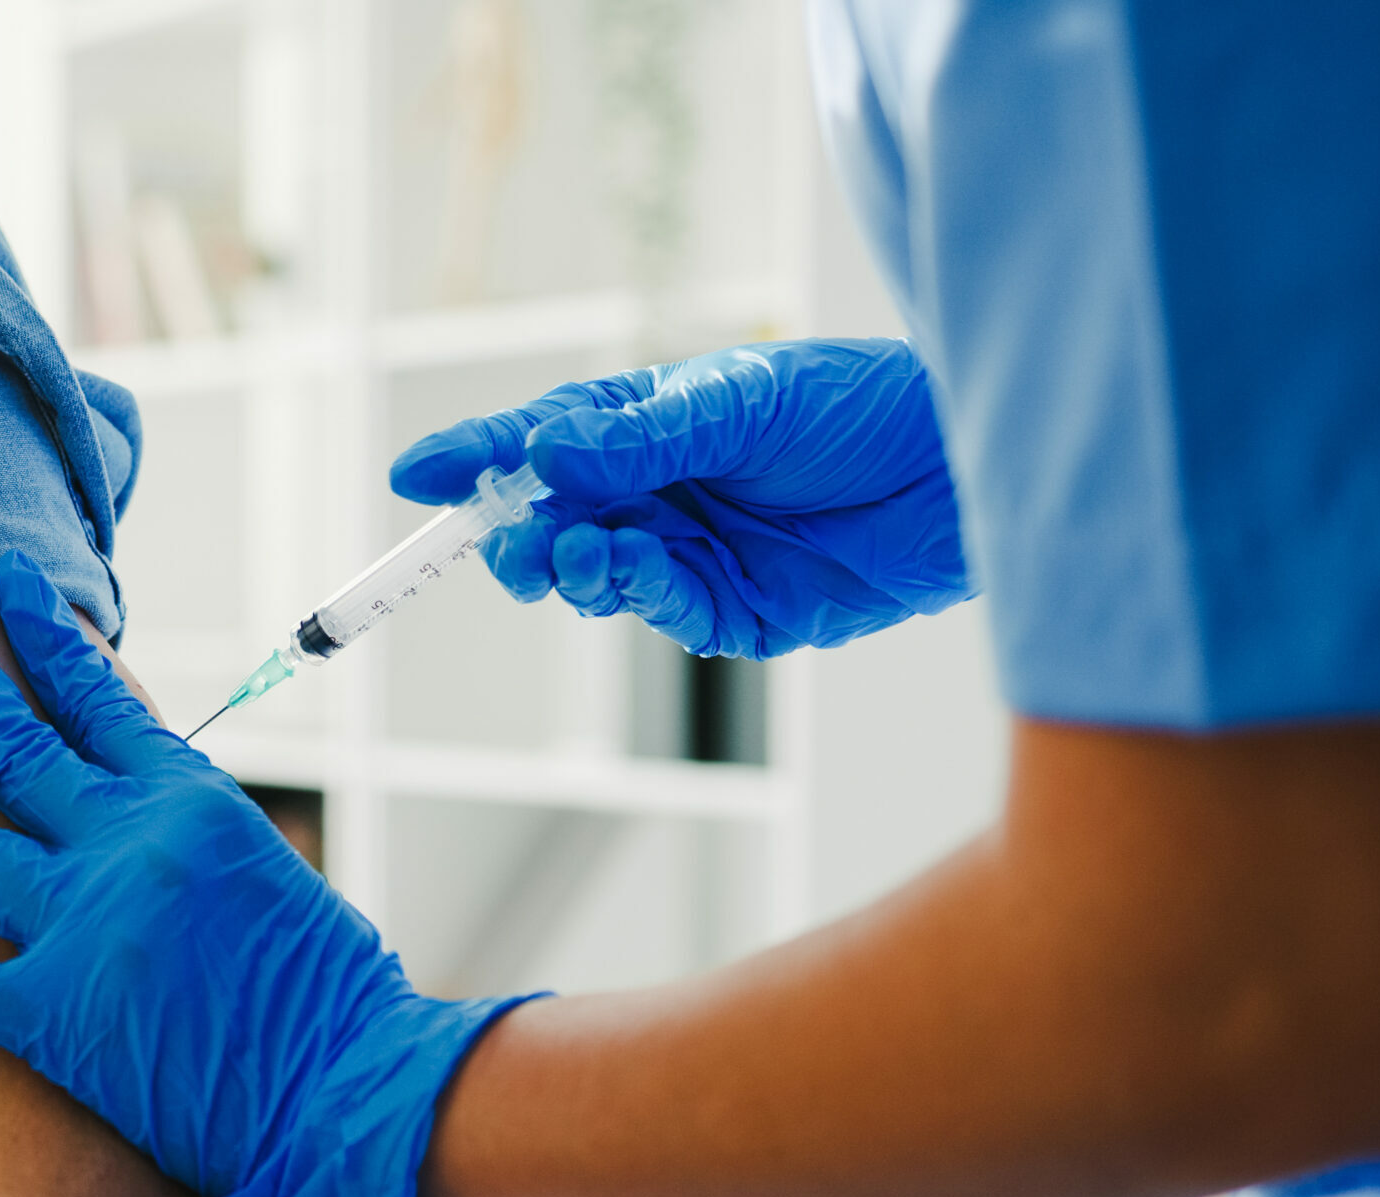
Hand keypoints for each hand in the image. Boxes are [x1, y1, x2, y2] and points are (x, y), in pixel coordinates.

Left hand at [0, 552, 530, 1196]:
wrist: (350, 1089)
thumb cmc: (328, 997)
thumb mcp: (264, 872)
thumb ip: (188, 833)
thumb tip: (140, 810)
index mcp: (188, 800)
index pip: (95, 692)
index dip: (40, 634)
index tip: (3, 584)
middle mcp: (128, 840)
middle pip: (2, 736)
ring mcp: (84, 920)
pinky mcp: (55, 1010)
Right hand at [389, 337, 972, 658]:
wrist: (964, 472)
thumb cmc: (859, 406)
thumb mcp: (739, 403)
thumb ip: (639, 439)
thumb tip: (544, 452)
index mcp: (644, 422)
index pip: (537, 441)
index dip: (472, 458)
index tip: (414, 477)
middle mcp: (655, 490)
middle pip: (548, 519)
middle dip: (513, 532)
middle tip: (503, 542)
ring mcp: (687, 552)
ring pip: (590, 574)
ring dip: (568, 564)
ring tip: (570, 550)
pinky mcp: (729, 611)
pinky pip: (657, 608)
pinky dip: (632, 590)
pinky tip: (635, 564)